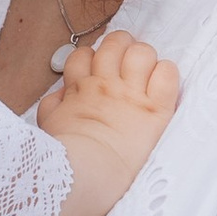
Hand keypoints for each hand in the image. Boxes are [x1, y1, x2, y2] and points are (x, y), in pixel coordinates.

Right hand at [36, 33, 181, 215]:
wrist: (85, 173)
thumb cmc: (64, 158)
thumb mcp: (49, 126)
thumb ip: (54, 105)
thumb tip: (62, 93)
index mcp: (80, 89)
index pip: (85, 54)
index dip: (94, 58)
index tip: (99, 72)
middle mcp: (106, 85)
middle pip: (115, 43)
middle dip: (122, 48)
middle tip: (127, 66)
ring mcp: (131, 94)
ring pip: (142, 52)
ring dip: (145, 59)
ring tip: (147, 75)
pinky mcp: (155, 109)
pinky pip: (167, 73)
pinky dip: (166, 75)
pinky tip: (161, 87)